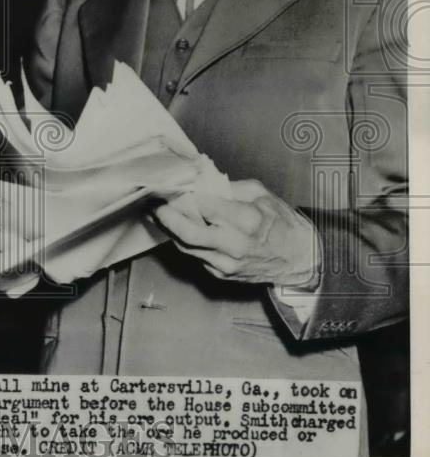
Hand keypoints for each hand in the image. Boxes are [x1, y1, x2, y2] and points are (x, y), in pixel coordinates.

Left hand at [152, 179, 319, 287]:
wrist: (301, 260)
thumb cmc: (283, 224)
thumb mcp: (261, 194)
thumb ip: (230, 188)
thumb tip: (201, 182)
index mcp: (248, 221)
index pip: (204, 206)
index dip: (185, 195)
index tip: (172, 185)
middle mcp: (235, 245)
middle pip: (188, 232)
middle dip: (166, 216)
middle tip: (153, 202)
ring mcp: (227, 263)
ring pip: (186, 246)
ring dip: (168, 229)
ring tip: (157, 212)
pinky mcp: (221, 274)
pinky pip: (194, 255)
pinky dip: (183, 241)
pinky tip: (175, 227)